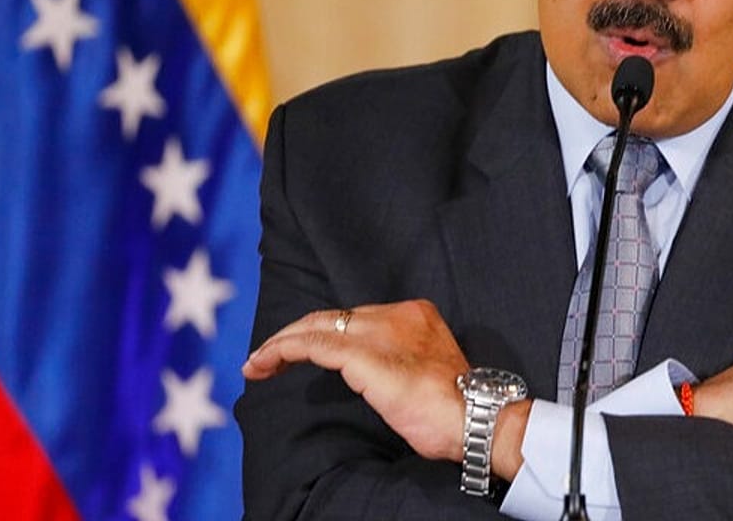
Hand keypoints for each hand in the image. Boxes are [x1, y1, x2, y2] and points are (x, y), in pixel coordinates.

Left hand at [242, 300, 470, 461]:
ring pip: (317, 327)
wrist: (475, 418)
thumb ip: (398, 363)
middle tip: (265, 358)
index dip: (322, 334)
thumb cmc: (457, 410)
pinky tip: (266, 363)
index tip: (300, 354)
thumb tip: (367, 376)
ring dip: (280, 345)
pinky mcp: (366, 354)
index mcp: (416, 315)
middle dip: (294, 335)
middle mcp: (397, 315)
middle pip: (332, 317)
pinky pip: (314, 346)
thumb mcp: (425, 375)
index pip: (356, 318)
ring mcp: (382, 332)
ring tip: (257, 364)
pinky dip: (285, 351)